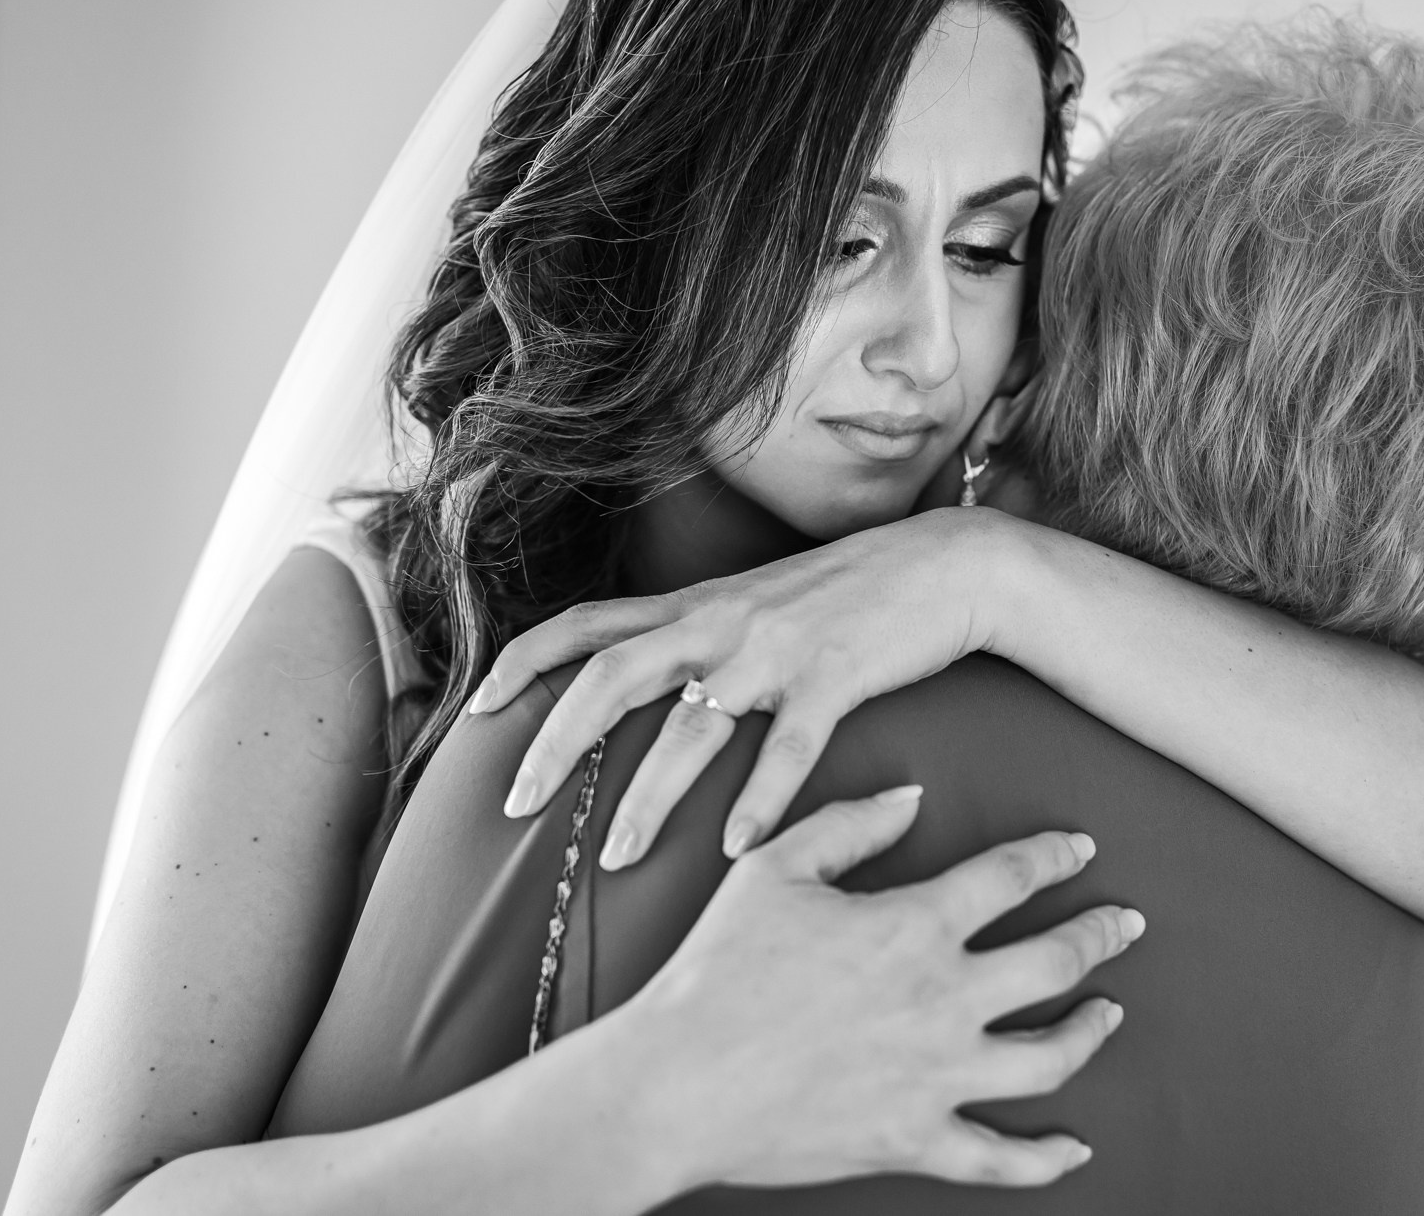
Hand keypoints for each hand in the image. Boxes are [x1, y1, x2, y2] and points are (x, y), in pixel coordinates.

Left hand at [478, 507, 1013, 867]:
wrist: (947, 565)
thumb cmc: (854, 598)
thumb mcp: (763, 606)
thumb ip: (708, 641)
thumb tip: (664, 697)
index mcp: (699, 607)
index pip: (585, 623)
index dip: (524, 662)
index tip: (477, 711)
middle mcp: (723, 622)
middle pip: (612, 678)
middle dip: (556, 743)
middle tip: (517, 807)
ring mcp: (778, 649)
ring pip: (691, 726)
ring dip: (649, 796)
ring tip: (618, 858)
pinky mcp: (838, 675)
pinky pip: (791, 745)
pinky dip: (763, 799)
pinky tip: (742, 849)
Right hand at [602, 785, 1142, 1188]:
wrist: (677, 1082)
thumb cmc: (718, 972)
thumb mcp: (775, 870)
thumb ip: (851, 824)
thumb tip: (912, 797)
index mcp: (913, 925)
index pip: (1010, 877)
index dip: (1053, 857)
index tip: (1078, 851)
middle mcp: (944, 999)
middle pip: (1055, 960)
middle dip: (1101, 934)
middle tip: (1126, 922)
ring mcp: (937, 1076)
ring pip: (1050, 1055)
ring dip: (1092, 1029)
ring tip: (1109, 1012)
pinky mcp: (916, 1140)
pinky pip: (1001, 1157)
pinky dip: (1046, 1157)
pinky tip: (1074, 1148)